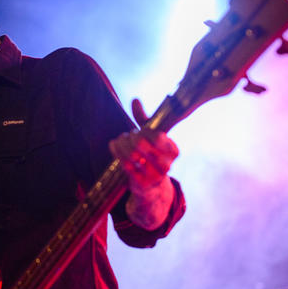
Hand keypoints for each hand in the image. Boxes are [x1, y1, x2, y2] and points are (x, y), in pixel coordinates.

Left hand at [108, 98, 178, 228]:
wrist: (151, 188)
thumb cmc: (151, 156)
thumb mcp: (152, 138)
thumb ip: (145, 119)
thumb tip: (135, 100)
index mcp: (174, 151)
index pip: (158, 136)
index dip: (145, 131)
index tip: (140, 131)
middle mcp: (167, 165)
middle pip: (142, 143)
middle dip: (132, 136)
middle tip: (129, 136)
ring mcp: (153, 176)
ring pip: (132, 153)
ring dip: (122, 143)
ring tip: (120, 140)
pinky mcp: (140, 183)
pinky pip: (124, 163)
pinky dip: (116, 151)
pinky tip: (113, 145)